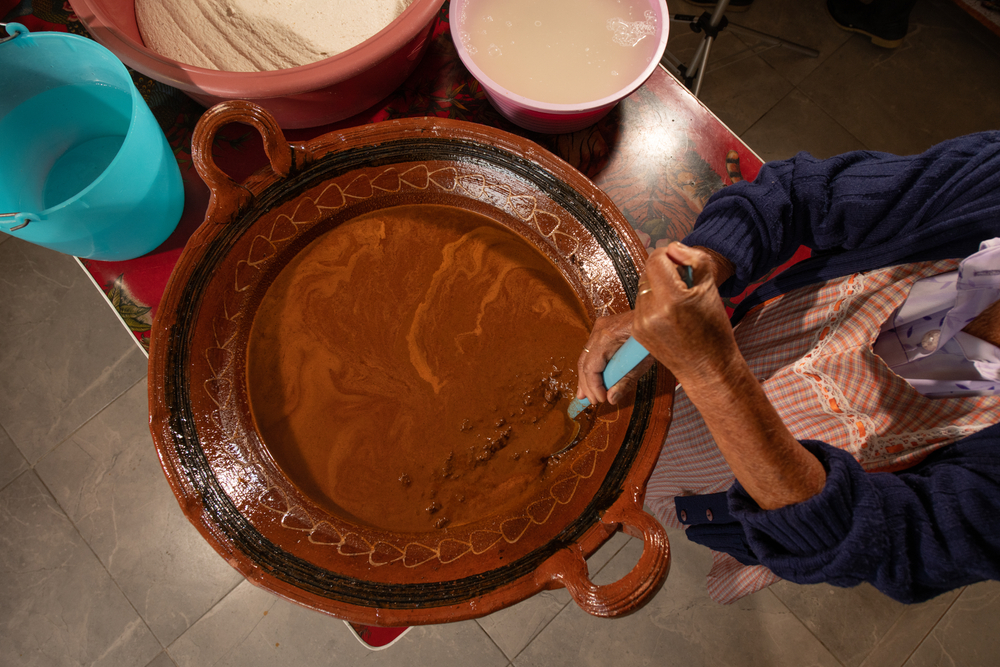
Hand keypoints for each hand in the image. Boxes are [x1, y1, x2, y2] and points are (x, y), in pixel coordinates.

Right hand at [575, 310, 655, 406]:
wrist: (659, 315)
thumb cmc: (653, 336)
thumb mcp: (642, 362)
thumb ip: (625, 381)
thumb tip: (611, 398)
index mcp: (607, 337)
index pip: (591, 366)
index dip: (593, 386)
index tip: (600, 400)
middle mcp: (599, 330)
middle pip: (584, 362)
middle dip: (586, 384)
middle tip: (590, 401)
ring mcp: (599, 328)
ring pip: (586, 357)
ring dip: (586, 377)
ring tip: (585, 395)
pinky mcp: (603, 330)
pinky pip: (592, 351)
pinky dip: (592, 366)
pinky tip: (590, 380)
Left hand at [631, 242, 738, 383]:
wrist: (708, 368)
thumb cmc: (714, 330)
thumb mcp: (711, 287)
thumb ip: (694, 259)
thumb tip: (673, 248)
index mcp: (671, 299)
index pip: (656, 259)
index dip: (669, 255)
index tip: (681, 262)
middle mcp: (651, 311)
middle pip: (648, 271)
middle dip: (664, 271)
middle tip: (684, 284)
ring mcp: (641, 323)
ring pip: (643, 287)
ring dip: (658, 287)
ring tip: (678, 302)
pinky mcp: (637, 331)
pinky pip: (641, 304)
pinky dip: (653, 303)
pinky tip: (670, 315)